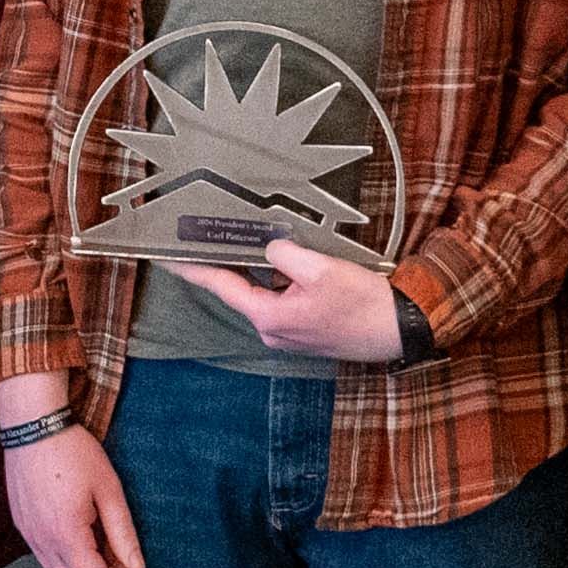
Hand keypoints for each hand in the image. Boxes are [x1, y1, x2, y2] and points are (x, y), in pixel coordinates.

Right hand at [2, 404, 144, 567]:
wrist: (32, 425)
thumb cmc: (71, 451)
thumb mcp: (109, 489)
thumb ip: (123, 533)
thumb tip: (137, 566)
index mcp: (66, 534)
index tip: (129, 560)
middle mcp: (42, 542)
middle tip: (116, 550)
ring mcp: (28, 536)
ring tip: (98, 535)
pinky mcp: (22, 528)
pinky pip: (46, 558)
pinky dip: (66, 556)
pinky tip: (78, 527)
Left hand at [161, 241, 411, 364]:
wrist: (399, 329)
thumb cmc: (363, 303)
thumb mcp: (320, 269)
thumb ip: (284, 254)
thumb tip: (269, 249)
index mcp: (269, 316)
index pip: (221, 286)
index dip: (192, 269)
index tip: (167, 257)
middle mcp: (272, 329)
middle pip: (243, 288)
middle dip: (236, 262)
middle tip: (221, 233)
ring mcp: (289, 334)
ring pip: (266, 292)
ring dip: (268, 271)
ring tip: (276, 246)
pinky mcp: (305, 331)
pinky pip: (285, 300)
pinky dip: (286, 282)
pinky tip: (301, 266)